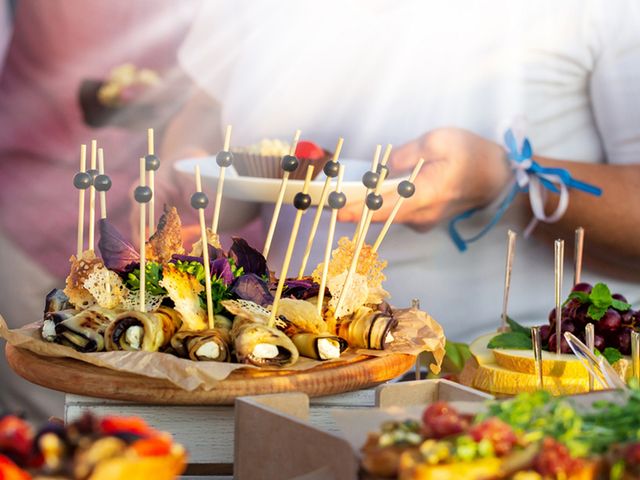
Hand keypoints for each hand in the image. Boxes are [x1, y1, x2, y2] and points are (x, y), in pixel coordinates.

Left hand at [338, 128, 511, 231]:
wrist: (496, 176)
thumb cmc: (470, 154)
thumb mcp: (439, 141)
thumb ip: (408, 154)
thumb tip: (384, 167)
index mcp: (425, 194)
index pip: (385, 206)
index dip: (359, 210)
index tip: (338, 212)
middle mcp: (422, 215)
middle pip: (382, 216)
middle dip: (357, 211)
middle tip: (332, 207)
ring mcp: (423, 221)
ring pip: (389, 216)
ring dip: (369, 207)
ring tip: (349, 198)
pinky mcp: (425, 220)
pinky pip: (399, 214)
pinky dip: (384, 206)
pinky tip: (374, 196)